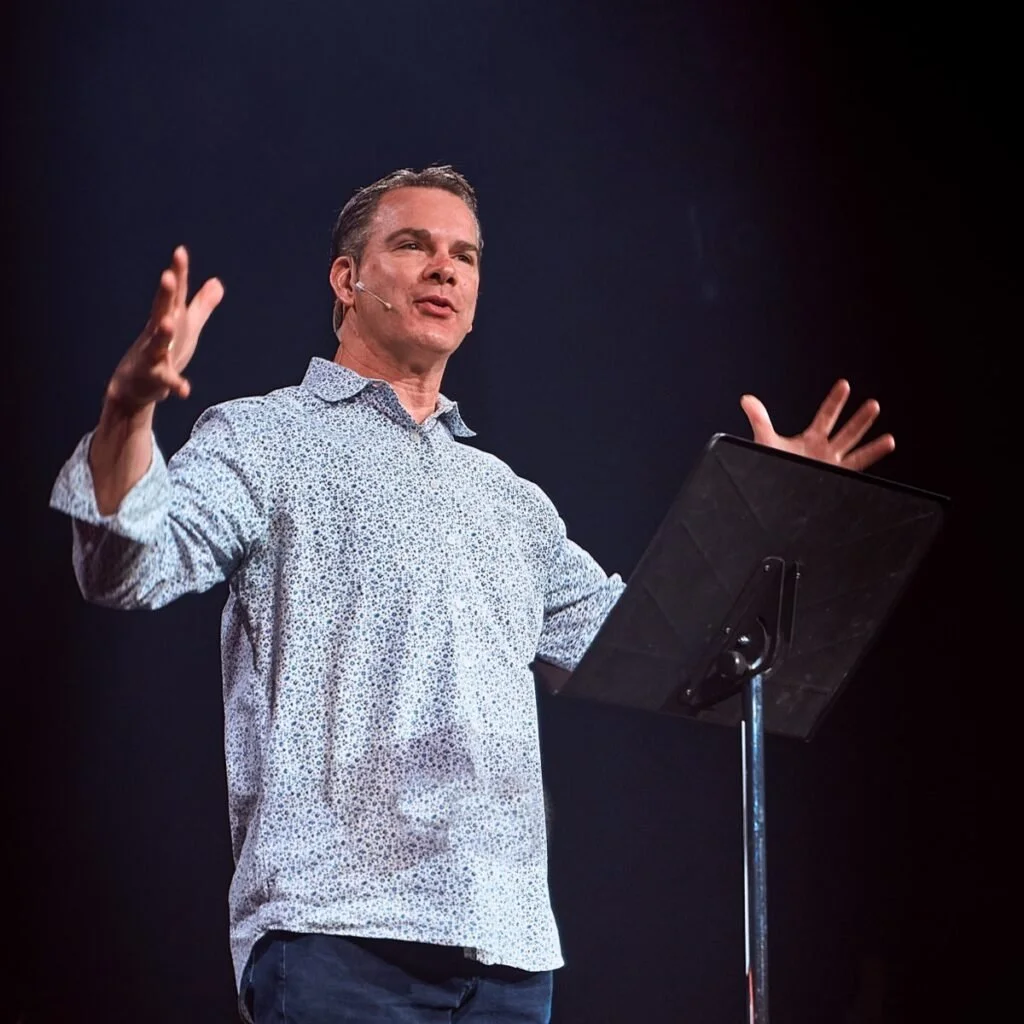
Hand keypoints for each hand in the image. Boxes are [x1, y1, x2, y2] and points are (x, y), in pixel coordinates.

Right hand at [105, 246, 223, 413]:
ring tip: (167, 322)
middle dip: (165, 293)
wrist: (136, 386)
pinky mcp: (155, 377)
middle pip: (162, 309)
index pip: (175, 293)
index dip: (178, 272)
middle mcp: (159, 332)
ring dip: (162, 332)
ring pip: (157, 341)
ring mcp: (154, 354)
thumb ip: (202, 305)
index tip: (180, 251)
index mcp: (170, 319)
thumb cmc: (164, 352)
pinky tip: (185, 390)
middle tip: (167, 275)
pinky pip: (166, 380)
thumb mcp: (188, 327)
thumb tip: (217, 282)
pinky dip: (175, 384)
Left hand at [740, 379, 894, 470]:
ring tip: (888, 436)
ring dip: (870, 440)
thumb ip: (759, 419)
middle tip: (873, 404)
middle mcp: (824, 451)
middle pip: (846, 431)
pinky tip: (886, 445)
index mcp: (811, 439)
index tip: (844, 385)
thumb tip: (746, 399)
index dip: (835, 401)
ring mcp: (831, 465)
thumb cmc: (769, 465)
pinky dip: (871, 456)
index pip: (826, 416)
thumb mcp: (765, 440)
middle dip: (859, 419)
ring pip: (855, 449)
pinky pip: (857, 467)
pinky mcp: (834, 478)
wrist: (772, 492)